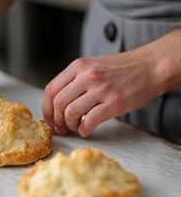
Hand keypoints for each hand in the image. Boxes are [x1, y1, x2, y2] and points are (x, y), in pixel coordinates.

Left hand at [43, 33, 180, 136]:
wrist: (150, 66)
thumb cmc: (121, 69)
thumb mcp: (92, 66)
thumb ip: (74, 81)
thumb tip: (58, 104)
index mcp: (78, 66)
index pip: (51, 90)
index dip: (46, 109)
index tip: (50, 120)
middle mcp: (87, 75)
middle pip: (58, 103)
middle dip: (56, 121)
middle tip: (61, 128)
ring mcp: (101, 88)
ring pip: (71, 112)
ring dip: (69, 126)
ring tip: (75, 128)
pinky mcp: (115, 102)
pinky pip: (89, 121)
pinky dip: (83, 130)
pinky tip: (86, 130)